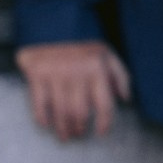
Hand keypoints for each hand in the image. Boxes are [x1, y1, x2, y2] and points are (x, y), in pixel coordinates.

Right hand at [16, 41, 131, 142]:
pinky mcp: (37, 74)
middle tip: (78, 134)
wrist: (51, 27)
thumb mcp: (107, 55)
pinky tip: (46, 124)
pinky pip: (39, 103)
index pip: (103, 104)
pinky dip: (42, 117)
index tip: (101, 132)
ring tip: (65, 135)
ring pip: (61, 111)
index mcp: (96, 69)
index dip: (104, 122)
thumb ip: (120, 76)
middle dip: (80, 128)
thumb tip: (125, 99)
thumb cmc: (81, 46)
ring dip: (63, 128)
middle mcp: (76, 72)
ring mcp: (55, 73)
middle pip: (80, 112)